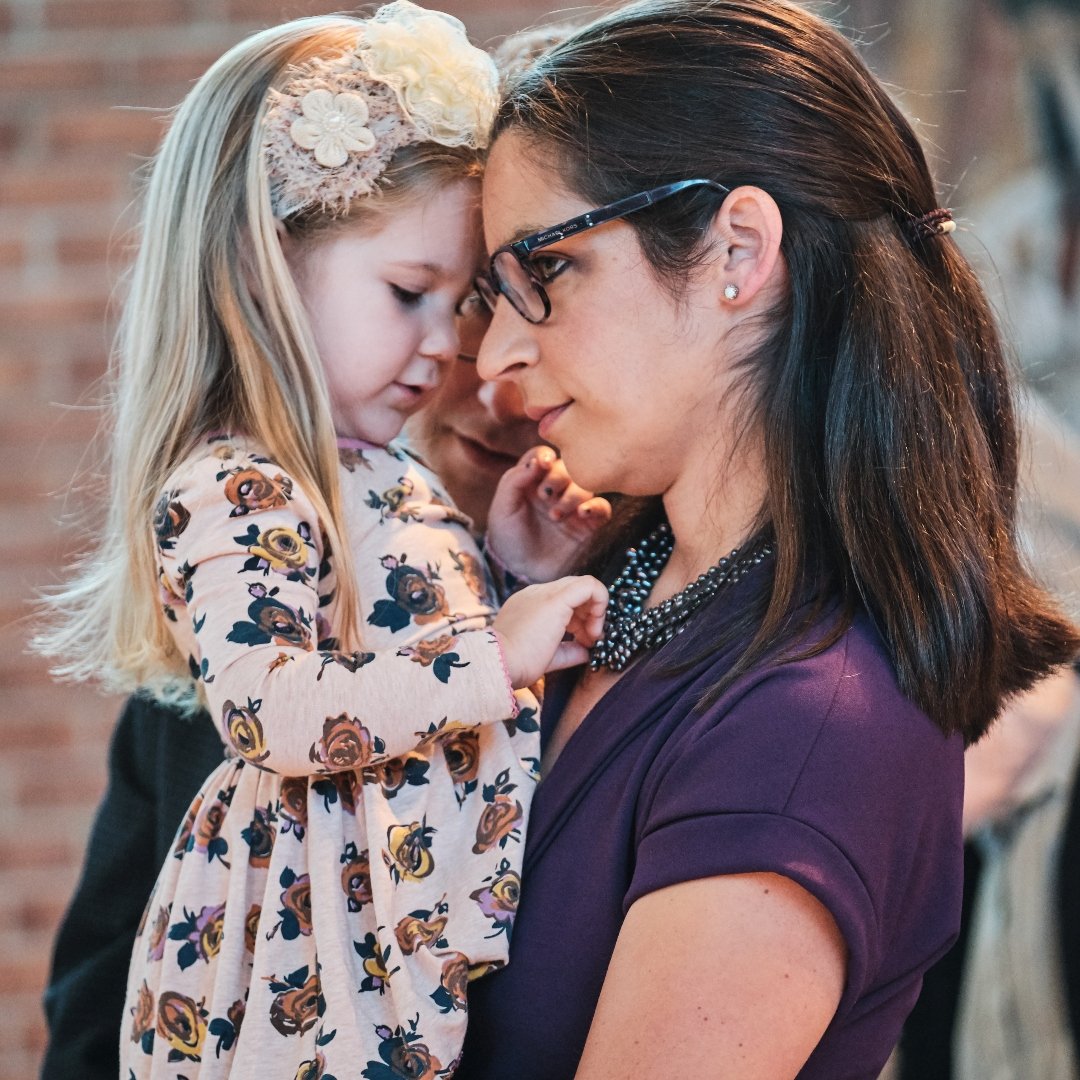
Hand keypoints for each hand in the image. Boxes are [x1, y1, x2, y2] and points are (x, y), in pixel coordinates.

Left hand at [486, 446, 612, 582]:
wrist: (521, 571)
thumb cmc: (509, 538)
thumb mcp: (503, 508)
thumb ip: (515, 481)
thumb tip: (538, 461)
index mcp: (533, 479)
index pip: (544, 455)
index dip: (545, 456)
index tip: (543, 464)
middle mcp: (556, 488)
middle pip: (568, 466)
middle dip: (559, 477)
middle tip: (546, 496)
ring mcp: (574, 505)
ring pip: (587, 484)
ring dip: (573, 495)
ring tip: (555, 516)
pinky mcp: (589, 524)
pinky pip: (603, 508)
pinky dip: (595, 506)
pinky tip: (582, 514)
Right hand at [492, 575, 608, 687]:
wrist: (498, 663)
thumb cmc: (516, 665)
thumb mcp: (546, 657)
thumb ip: (567, 652)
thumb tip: (586, 652)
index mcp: (529, 605)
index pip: (563, 600)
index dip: (580, 620)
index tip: (583, 642)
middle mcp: (536, 594)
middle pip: (574, 591)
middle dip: (589, 615)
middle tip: (590, 640)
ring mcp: (544, 593)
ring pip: (583, 586)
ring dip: (595, 612)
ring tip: (591, 638)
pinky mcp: (556, 598)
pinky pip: (590, 585)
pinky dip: (601, 602)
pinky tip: (595, 628)